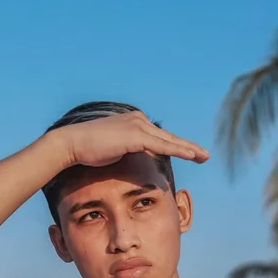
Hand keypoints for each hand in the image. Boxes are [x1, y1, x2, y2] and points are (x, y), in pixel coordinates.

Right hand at [54, 110, 209, 169]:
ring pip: (169, 140)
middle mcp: (138, 119)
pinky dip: (178, 150)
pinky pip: (162, 145)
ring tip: (204, 157)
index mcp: (133, 122)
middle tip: (205, 155)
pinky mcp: (135, 135)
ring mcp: (137, 125)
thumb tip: (133, 158)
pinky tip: (191, 155)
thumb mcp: (113, 150)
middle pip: (168, 137)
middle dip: (188, 147)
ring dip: (189, 149)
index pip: (159, 137)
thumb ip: (127, 150)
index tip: (189, 154)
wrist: (72, 144)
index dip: (175, 146)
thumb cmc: (87, 150)